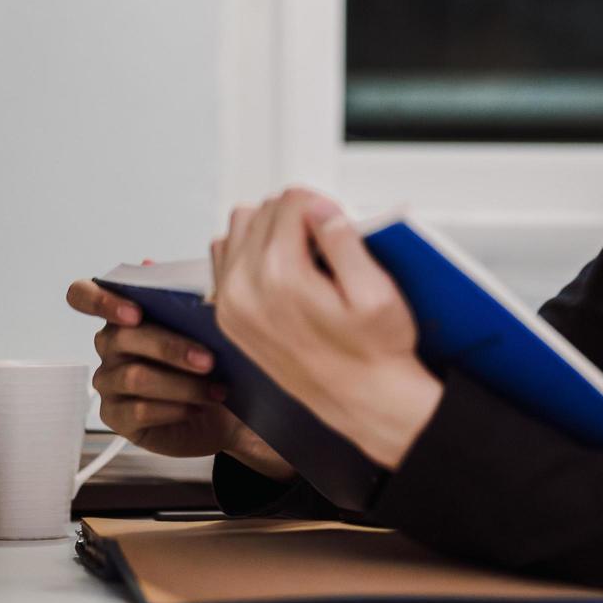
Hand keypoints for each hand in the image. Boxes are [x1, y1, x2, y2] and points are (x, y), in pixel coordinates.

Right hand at [65, 279, 293, 479]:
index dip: (100, 301)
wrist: (219, 413)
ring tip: (216, 390)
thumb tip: (152, 265)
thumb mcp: (204, 330)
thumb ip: (182, 300)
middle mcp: (109, 346)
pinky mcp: (115, 416)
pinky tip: (198, 408)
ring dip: (182, 384)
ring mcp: (108, 382)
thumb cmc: (208, 364)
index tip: (134, 313)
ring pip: (135, 377)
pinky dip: (175, 408)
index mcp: (122, 314)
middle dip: (170, 347)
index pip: (83, 296)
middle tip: (209, 360)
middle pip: (122, 338)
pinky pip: (139, 410)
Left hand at [213, 187, 442, 469]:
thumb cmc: (375, 352)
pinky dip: (250, 252)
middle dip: (297, 216)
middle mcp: (246, 289)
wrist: (364, 400)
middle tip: (327, 242)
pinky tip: (279, 269)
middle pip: (264, 211)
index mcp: (282, 277)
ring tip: (303, 253)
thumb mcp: (377, 292)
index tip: (339, 225)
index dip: (323, 205)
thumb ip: (344, 242)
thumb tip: (319, 208)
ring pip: (239, 228)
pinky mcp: (228, 316)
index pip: (291, 202)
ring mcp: (231, 304)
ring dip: (270, 230)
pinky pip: (225, 258)